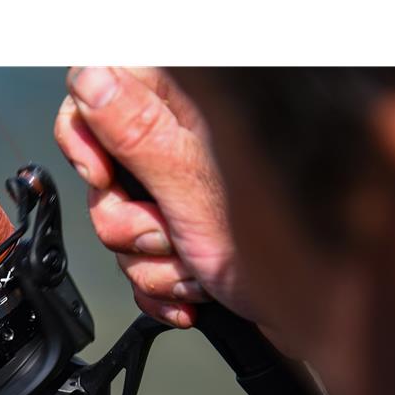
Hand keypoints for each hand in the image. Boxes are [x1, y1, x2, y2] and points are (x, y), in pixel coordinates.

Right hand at [54, 67, 254, 327]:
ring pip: (118, 223)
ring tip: (196, 269)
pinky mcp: (179, 234)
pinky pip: (137, 258)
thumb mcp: (192, 185)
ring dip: (151, 261)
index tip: (103, 177)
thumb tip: (92, 77)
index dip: (84, 135)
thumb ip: (136, 130)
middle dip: (128, 221)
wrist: (310, 317)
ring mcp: (178, 194)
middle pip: (102, 171)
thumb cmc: (274, 250)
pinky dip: (161, 282)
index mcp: (186, 108)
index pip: (98, 89)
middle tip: (168, 234)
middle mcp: (181, 145)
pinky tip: (194, 288)